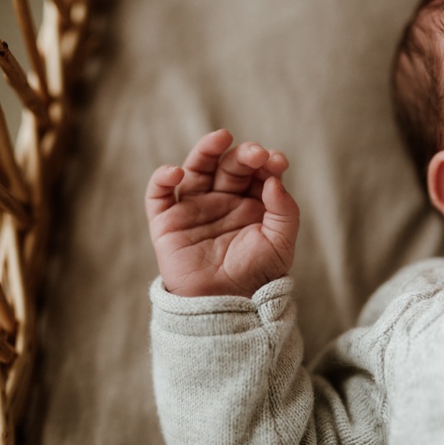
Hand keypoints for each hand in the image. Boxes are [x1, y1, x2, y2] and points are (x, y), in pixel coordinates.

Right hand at [146, 129, 298, 297]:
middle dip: (242, 155)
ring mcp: (193, 209)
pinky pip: (159, 194)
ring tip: (220, 138)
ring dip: (205, 150)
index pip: (256, 172)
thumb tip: (274, 179)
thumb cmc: (255, 277)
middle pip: (228, 166)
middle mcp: (220, 201)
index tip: (277, 161)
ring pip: (195, 169)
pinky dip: (162, 178)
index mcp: (249, 203)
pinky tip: (177, 172)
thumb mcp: (281, 243)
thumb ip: (284, 210)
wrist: (226, 306)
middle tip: (255, 154)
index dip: (266, 162)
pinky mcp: (166, 222)